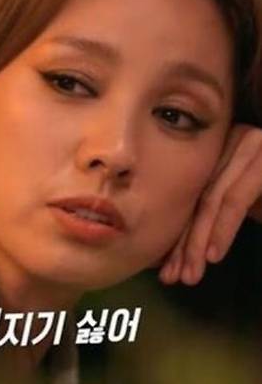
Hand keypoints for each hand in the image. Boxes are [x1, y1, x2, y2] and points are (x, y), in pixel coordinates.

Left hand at [159, 124, 261, 285]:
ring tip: (189, 274)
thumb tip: (175, 252)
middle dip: (183, 243)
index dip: (178, 236)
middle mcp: (235, 140)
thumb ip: (216, 218)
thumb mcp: (248, 206)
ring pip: (212, 200)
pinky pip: (235, 198)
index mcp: (225, 149)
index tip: (166, 271)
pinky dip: (222, 228)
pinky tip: (212, 255)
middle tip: (172, 278)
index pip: (194, 198)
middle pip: (199, 199)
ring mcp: (253, 145)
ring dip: (197, 241)